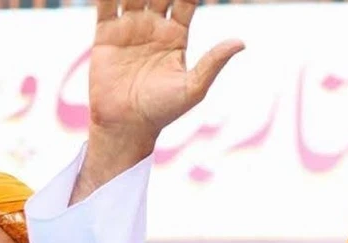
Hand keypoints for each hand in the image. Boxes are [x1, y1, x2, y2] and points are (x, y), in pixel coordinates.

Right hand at [72, 0, 243, 201]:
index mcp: (177, 37)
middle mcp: (154, 28)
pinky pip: (106, 5)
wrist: (126, 125)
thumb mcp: (193, 87)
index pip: (185, 1)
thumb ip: (213, 62)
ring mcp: (129, 29)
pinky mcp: (106, 34)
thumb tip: (242, 42)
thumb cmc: (163, 111)